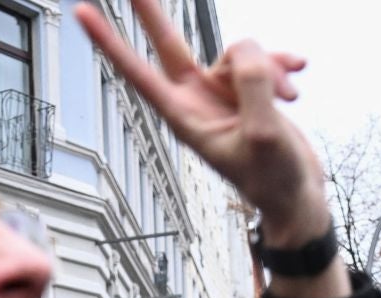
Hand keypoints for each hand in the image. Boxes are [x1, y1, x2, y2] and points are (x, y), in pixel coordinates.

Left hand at [79, 1, 340, 294]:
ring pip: (239, 52)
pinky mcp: (250, 88)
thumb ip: (252, 85)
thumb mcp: (263, 134)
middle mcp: (199, 99)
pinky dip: (283, 64)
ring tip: (290, 98)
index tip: (82, 13)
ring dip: (271, 68)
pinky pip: (262, 57)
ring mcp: (224, 91)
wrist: (298, 197)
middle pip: (168, 44)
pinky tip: (299, 76)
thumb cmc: (274, 181)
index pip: (139, 73)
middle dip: (150, 14)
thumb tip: (245, 51)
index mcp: (186, 117)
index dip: (110, 43)